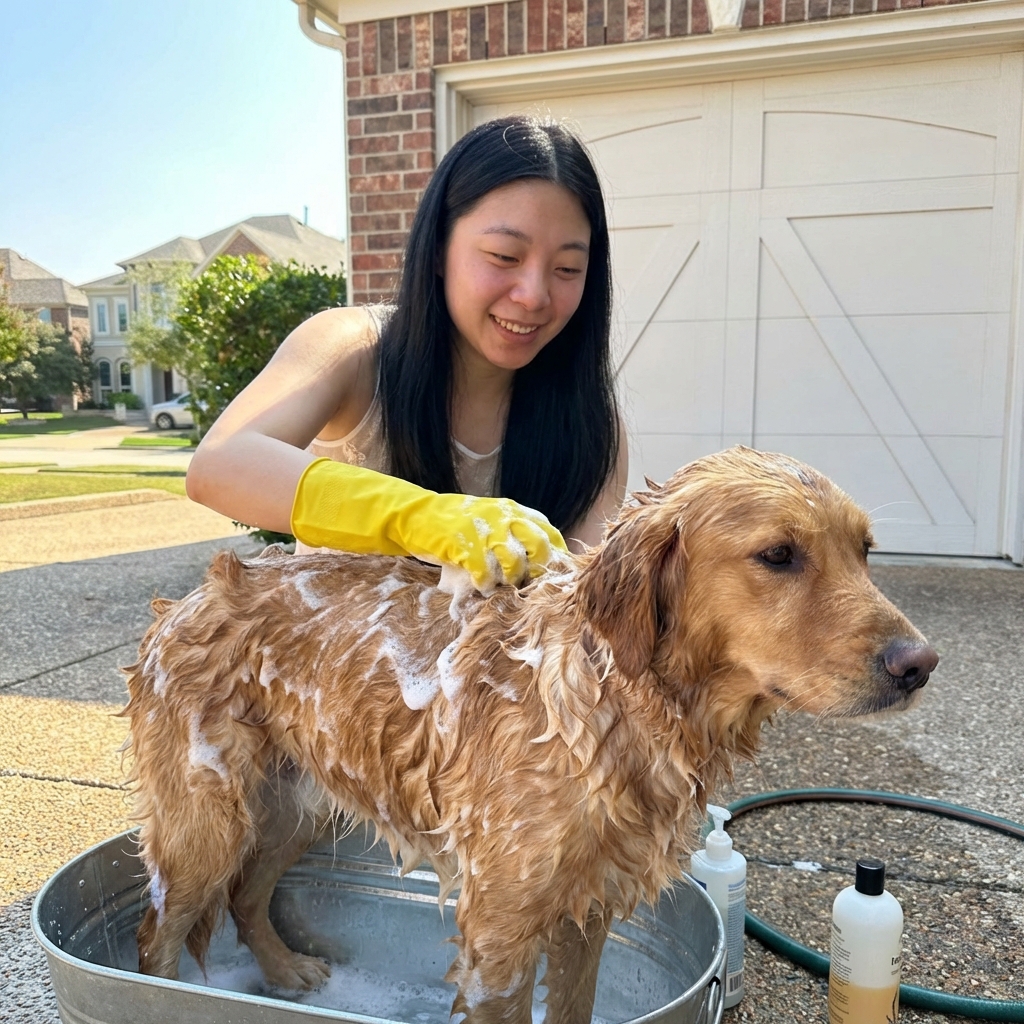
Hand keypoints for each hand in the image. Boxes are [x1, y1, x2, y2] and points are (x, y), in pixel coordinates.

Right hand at [397, 493, 567, 591]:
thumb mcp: (492, 517)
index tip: (556, 574)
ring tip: (499, 584)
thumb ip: (515, 530)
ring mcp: (486, 531)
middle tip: (528, 584)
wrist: (419, 516)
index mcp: (514, 510)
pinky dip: (485, 585)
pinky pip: (486, 574)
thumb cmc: (457, 521)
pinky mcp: (467, 547)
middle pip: (540, 546)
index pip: (550, 532)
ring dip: (510, 579)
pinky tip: (479, 585)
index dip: (557, 555)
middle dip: (538, 570)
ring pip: (515, 562)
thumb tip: (541, 556)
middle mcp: (505, 517)